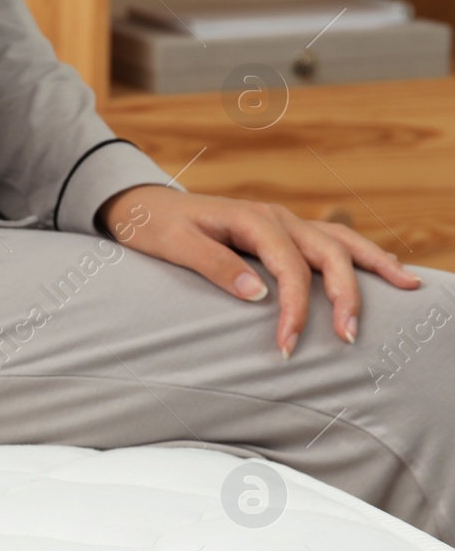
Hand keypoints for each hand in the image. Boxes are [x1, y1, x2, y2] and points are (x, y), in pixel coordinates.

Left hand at [97, 185, 421, 356]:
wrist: (143, 206)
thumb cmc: (155, 227)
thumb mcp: (175, 246)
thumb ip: (215, 266)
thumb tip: (259, 294)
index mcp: (251, 219)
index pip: (288, 267)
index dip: (294, 307)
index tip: (288, 344)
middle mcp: (276, 217)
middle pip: (327, 253)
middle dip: (344, 295)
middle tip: (349, 337)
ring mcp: (283, 221)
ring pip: (340, 241)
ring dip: (372, 265)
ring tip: (406, 287)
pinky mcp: (282, 230)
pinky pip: (330, 240)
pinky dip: (360, 253)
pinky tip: (383, 268)